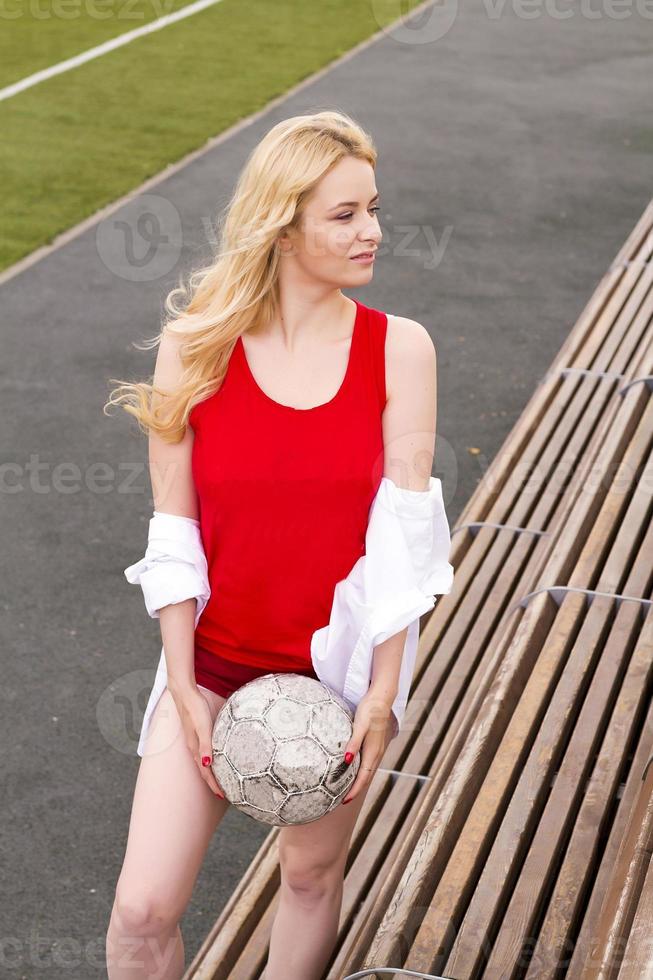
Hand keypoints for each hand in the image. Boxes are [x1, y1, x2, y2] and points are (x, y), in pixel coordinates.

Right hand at [169, 682, 225, 798]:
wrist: (184, 692)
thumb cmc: (195, 708)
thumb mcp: (203, 726)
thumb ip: (205, 744)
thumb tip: (208, 764)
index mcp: (196, 747)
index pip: (205, 772)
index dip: (213, 784)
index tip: (223, 795)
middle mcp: (194, 746)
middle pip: (203, 770)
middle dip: (212, 782)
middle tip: (223, 793)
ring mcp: (194, 740)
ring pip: (202, 762)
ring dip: (210, 772)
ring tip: (219, 780)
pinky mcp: (196, 732)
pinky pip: (202, 752)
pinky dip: (209, 760)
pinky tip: (213, 757)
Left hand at [340, 689, 394, 804]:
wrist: (382, 698)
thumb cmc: (370, 710)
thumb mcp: (359, 726)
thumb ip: (354, 743)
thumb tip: (347, 761)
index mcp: (373, 752)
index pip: (363, 778)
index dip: (354, 791)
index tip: (344, 801)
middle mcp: (376, 753)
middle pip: (366, 778)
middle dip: (356, 790)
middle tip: (343, 800)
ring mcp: (377, 749)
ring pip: (368, 771)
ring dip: (359, 782)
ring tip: (347, 789)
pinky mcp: (375, 743)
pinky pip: (369, 763)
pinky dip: (362, 772)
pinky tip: (354, 769)